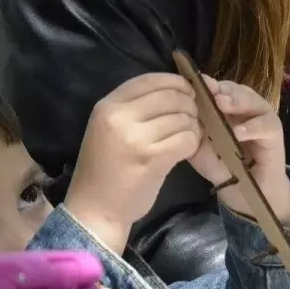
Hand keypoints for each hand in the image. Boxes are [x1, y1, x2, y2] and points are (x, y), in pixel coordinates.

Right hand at [64, 74, 201, 252]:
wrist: (96, 209)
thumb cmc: (106, 169)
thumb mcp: (110, 129)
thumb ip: (135, 108)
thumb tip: (176, 89)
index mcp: (107, 106)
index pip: (150, 79)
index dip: (176, 82)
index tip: (188, 91)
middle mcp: (119, 117)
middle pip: (171, 96)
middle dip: (190, 105)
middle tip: (193, 118)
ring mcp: (136, 137)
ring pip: (183, 118)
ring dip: (193, 126)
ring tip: (187, 136)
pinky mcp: (153, 158)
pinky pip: (187, 139)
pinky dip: (192, 143)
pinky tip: (185, 150)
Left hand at [188, 77, 289, 227]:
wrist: (250, 196)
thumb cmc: (226, 170)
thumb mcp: (202, 154)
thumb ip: (193, 138)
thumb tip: (181, 120)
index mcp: (227, 111)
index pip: (218, 90)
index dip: (206, 86)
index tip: (191, 86)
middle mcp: (246, 111)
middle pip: (236, 90)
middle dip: (221, 89)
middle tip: (207, 90)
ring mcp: (262, 120)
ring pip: (253, 101)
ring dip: (237, 101)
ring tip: (221, 103)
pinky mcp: (275, 135)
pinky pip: (265, 125)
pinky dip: (252, 127)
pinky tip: (238, 133)